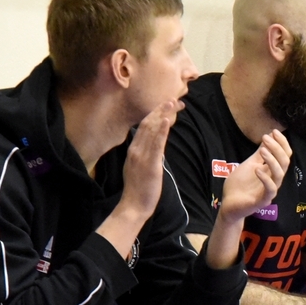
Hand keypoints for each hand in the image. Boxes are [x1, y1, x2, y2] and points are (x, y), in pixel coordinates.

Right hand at [117, 100, 181, 222]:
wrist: (133, 205)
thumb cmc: (139, 188)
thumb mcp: (140, 166)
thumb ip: (146, 154)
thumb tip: (156, 146)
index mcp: (133, 150)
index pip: (144, 127)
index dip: (155, 114)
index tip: (166, 105)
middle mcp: (136, 149)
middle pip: (148, 124)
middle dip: (161, 110)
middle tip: (172, 99)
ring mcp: (142, 156)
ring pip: (151, 130)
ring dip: (162, 115)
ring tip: (171, 103)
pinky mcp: (150, 164)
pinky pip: (156, 144)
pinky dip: (161, 130)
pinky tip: (166, 120)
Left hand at [217, 131, 291, 221]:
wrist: (228, 204)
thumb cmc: (239, 185)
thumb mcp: (249, 165)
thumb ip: (259, 154)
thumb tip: (268, 137)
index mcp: (272, 171)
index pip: (285, 155)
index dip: (282, 143)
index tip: (274, 131)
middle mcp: (274, 180)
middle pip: (285, 162)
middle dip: (277, 148)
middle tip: (266, 138)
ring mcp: (269, 191)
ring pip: (280, 174)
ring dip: (272, 160)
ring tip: (263, 150)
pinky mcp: (262, 201)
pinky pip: (270, 189)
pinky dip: (265, 178)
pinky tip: (257, 169)